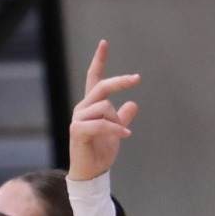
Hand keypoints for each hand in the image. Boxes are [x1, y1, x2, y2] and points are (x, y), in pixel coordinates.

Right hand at [70, 40, 139, 182]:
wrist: (91, 172)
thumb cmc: (101, 151)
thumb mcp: (118, 131)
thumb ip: (123, 116)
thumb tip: (133, 103)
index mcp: (91, 106)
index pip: (94, 78)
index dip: (99, 61)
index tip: (104, 43)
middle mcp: (83, 108)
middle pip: (101, 87)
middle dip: (119, 81)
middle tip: (137, 78)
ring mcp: (78, 118)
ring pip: (103, 107)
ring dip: (117, 120)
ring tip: (123, 133)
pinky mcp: (77, 131)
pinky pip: (101, 123)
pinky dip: (115, 129)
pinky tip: (125, 134)